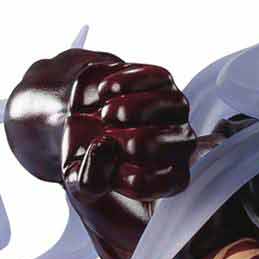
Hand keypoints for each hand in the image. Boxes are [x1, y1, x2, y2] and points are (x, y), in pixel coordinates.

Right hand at [61, 56, 196, 201]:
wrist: (80, 118)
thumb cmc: (88, 158)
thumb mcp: (79, 181)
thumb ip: (90, 181)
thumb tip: (104, 148)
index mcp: (169, 176)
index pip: (173, 180)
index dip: (141, 179)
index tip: (117, 176)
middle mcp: (179, 144)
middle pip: (176, 143)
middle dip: (138, 142)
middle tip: (108, 139)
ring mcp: (175, 110)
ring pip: (172, 105)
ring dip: (134, 109)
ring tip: (104, 115)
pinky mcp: (162, 81)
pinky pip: (157, 77)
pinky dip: (127, 82)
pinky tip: (104, 92)